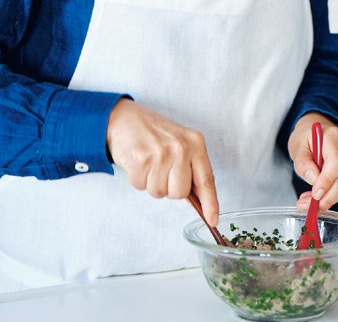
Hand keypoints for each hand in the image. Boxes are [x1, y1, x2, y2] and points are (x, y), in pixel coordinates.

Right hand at [106, 99, 218, 225]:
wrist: (125, 118)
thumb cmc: (153, 132)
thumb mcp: (180, 142)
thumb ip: (191, 166)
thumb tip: (200, 199)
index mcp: (195, 143)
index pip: (206, 179)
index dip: (210, 203)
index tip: (213, 219)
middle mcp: (181, 148)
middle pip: (179, 193)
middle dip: (168, 187)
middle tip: (160, 167)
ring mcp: (161, 154)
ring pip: (159, 193)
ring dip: (150, 182)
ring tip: (148, 162)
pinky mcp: (141, 159)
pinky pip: (140, 186)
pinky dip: (137, 178)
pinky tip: (138, 162)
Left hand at [288, 112, 337, 212]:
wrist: (315, 132)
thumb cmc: (306, 137)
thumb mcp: (297, 146)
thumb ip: (303, 162)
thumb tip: (313, 179)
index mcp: (333, 136)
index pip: (336, 161)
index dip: (327, 180)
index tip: (316, 194)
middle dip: (328, 196)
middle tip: (311, 207)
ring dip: (328, 199)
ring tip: (309, 205)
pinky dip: (331, 196)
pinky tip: (317, 199)